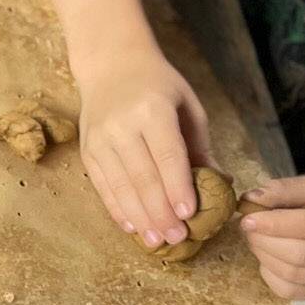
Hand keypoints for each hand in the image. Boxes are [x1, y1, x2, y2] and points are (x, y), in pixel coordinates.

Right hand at [78, 50, 212, 248]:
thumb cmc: (158, 86)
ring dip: (139, 217)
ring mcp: (100, 140)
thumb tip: (217, 182)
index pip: (167, 156)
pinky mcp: (87, 151)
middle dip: (160, 211)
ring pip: (120, 186)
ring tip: (156, 240)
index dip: (178, 187)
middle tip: (177, 237)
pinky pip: (102, 186)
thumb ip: (199, 145)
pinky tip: (131, 226)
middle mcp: (122, 126)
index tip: (189, 214)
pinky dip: (116, 209)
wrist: (111, 64)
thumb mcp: (187, 106)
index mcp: (152, 111)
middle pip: (143, 177)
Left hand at [239, 176, 304, 299]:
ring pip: (293, 275)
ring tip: (257, 239)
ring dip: (264, 257)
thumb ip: (286, 189)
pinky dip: (270, 275)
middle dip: (264, 241)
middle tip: (249, 228)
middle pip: (300, 254)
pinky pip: (291, 291)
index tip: (248, 219)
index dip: (275, 224)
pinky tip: (268, 258)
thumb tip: (250, 199)